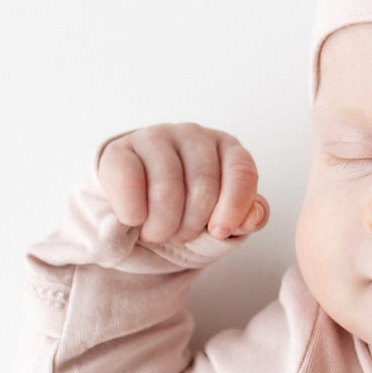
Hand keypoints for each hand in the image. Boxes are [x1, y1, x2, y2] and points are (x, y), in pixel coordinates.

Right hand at [97, 122, 268, 246]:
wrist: (135, 214)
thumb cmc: (186, 213)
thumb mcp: (220, 220)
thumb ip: (245, 219)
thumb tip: (252, 218)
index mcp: (226, 148)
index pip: (241, 171)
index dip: (234, 206)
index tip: (220, 232)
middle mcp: (193, 135)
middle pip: (203, 186)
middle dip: (193, 225)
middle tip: (181, 237)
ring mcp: (155, 137)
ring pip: (167, 190)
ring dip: (163, 226)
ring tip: (158, 233)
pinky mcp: (119, 150)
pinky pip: (130, 185)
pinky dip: (134, 214)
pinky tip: (134, 220)